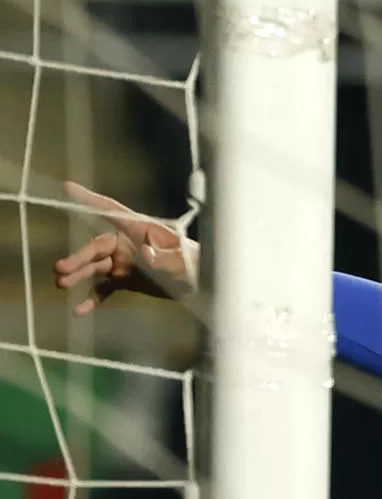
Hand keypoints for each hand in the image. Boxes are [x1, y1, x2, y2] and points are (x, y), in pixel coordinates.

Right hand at [52, 180, 198, 314]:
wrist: (203, 286)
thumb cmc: (195, 264)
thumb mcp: (182, 261)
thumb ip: (165, 258)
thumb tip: (146, 253)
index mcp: (140, 230)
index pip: (111, 211)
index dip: (89, 199)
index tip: (67, 188)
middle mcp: (127, 243)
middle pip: (96, 247)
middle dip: (78, 257)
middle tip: (61, 268)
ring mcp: (125, 262)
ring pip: (95, 267)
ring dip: (78, 275)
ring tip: (61, 284)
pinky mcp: (126, 280)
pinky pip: (105, 289)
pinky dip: (92, 298)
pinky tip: (80, 309)